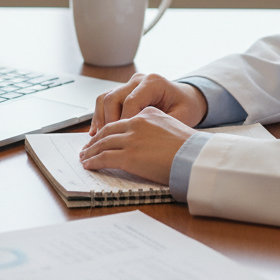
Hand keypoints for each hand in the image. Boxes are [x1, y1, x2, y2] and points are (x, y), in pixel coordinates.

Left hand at [79, 106, 195, 184]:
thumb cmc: (190, 148)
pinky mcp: (128, 156)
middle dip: (95, 140)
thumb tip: (148, 139)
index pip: (121, 119)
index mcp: (147, 113)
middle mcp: (137, 122)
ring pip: (102, 143)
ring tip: (84, 157)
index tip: (102, 135)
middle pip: (108, 130)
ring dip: (90, 151)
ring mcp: (131, 139)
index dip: (108, 129)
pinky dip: (93, 161)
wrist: (196, 157)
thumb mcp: (172, 126)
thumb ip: (156, 127)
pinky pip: (104, 157)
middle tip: (87, 147)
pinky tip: (89, 165)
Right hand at [89, 72, 207, 135]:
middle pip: (113, 98)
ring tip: (98, 139)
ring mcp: (129, 84)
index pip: (131, 101)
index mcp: (153, 83)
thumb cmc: (186, 108)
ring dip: (100, 119)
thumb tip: (143, 140)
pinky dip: (100, 116)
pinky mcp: (123, 91)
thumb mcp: (181, 117)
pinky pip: (105, 101)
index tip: (122, 140)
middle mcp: (138, 80)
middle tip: (108, 142)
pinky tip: (97, 132)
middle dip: (109, 122)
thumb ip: (162, 124)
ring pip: (105, 98)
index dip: (124, 121)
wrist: (187, 99)